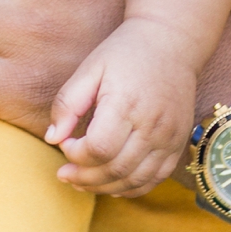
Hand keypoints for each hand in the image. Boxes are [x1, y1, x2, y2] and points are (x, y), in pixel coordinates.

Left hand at [47, 17, 194, 196]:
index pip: (99, 148)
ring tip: (82, 182)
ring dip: (104, 188)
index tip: (65, 144)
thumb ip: (67, 103)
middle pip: (116, 169)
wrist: (171, 43)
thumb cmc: (125, 54)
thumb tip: (53, 139)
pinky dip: (130, 187)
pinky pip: (155, 178)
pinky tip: (110, 183)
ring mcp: (169, 137)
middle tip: (64, 175)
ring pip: (135, 180)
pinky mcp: (177, 143)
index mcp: (126, 104)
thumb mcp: (90, 69)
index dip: (76, 155)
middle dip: (85, 177)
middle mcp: (152, 125)